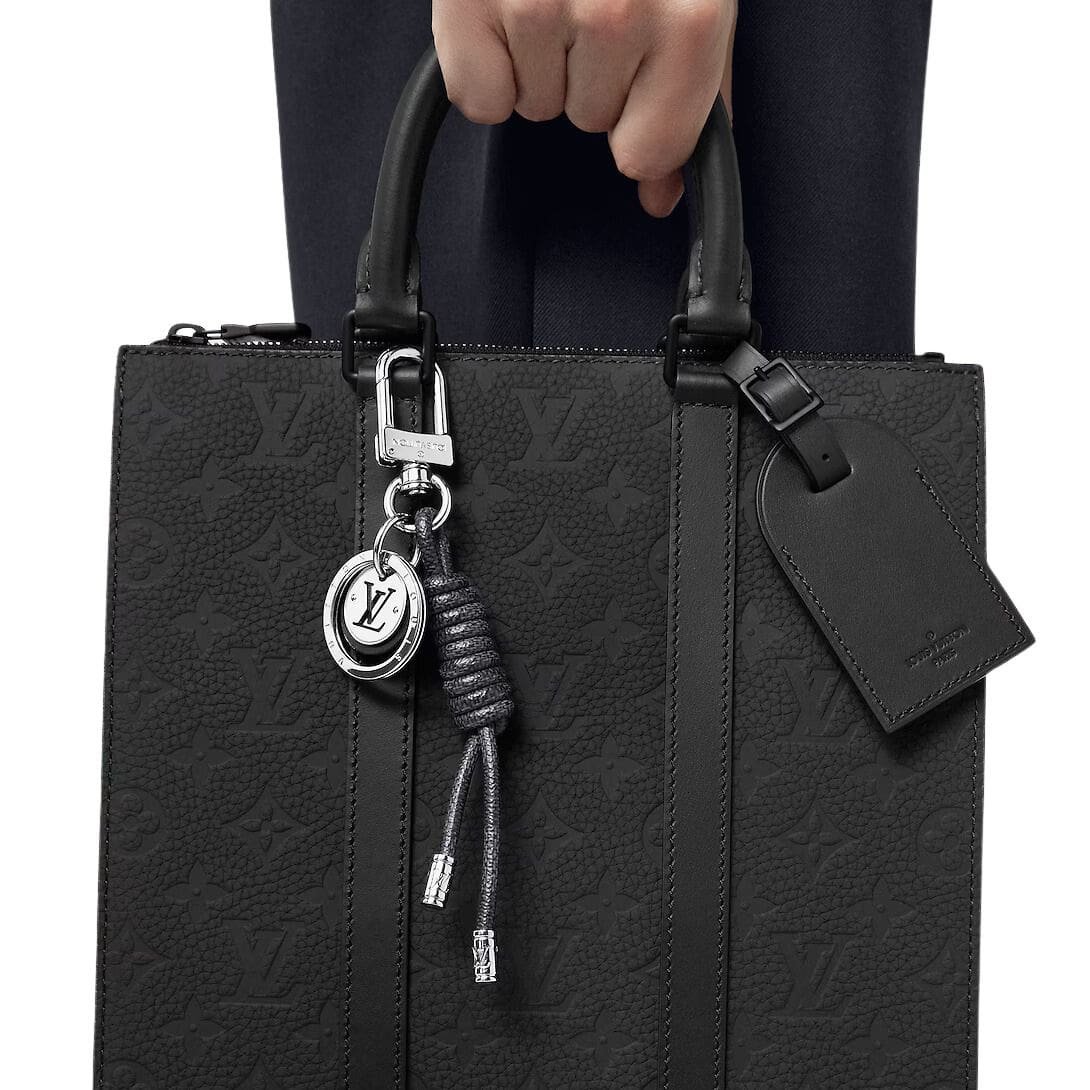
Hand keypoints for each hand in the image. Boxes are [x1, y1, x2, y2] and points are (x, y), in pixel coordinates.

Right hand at [433, 0, 736, 215]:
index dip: (641, 118)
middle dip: (591, 73)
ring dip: (538, 59)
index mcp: (690, 18)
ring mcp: (536, 3)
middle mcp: (616, 12)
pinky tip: (503, 5)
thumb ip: (692, 95)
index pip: (650, 151)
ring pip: (532, 107)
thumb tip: (661, 194)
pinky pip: (479, 99)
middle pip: (589, 123)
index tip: (638, 71)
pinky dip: (483, 63)